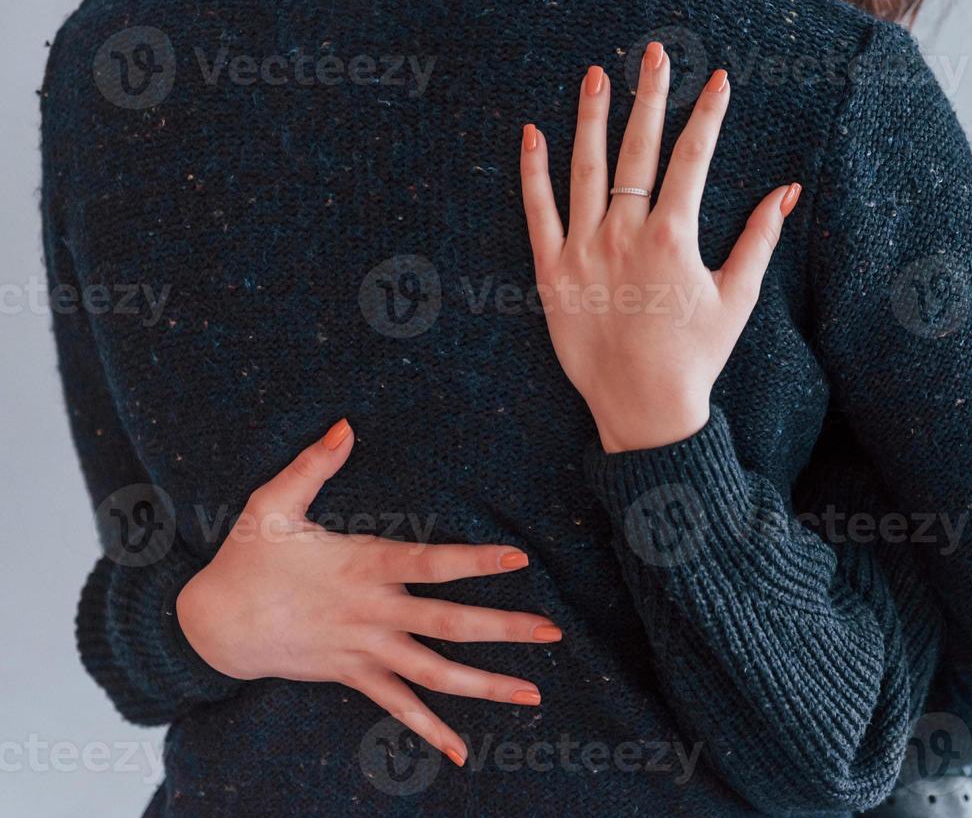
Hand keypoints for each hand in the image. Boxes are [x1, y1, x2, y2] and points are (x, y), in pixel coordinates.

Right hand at [176, 419, 558, 765]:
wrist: (213, 627)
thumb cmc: (247, 559)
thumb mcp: (272, 505)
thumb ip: (313, 463)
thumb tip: (346, 425)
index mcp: (362, 567)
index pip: (429, 563)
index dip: (473, 561)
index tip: (518, 557)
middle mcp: (372, 614)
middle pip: (448, 624)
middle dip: (504, 629)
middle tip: (554, 631)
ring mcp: (365, 651)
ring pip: (435, 675)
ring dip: (487, 685)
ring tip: (534, 694)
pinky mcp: (354, 676)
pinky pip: (399, 709)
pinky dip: (431, 731)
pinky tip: (463, 751)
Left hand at [519, 42, 800, 452]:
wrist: (644, 409)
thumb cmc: (697, 355)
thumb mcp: (737, 296)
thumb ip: (760, 238)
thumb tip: (787, 190)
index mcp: (673, 237)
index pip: (692, 158)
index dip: (708, 115)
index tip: (718, 79)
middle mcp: (625, 235)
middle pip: (639, 149)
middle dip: (650, 96)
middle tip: (654, 53)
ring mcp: (584, 251)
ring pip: (586, 169)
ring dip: (592, 118)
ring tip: (596, 74)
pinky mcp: (552, 273)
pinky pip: (538, 212)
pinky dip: (533, 172)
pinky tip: (533, 133)